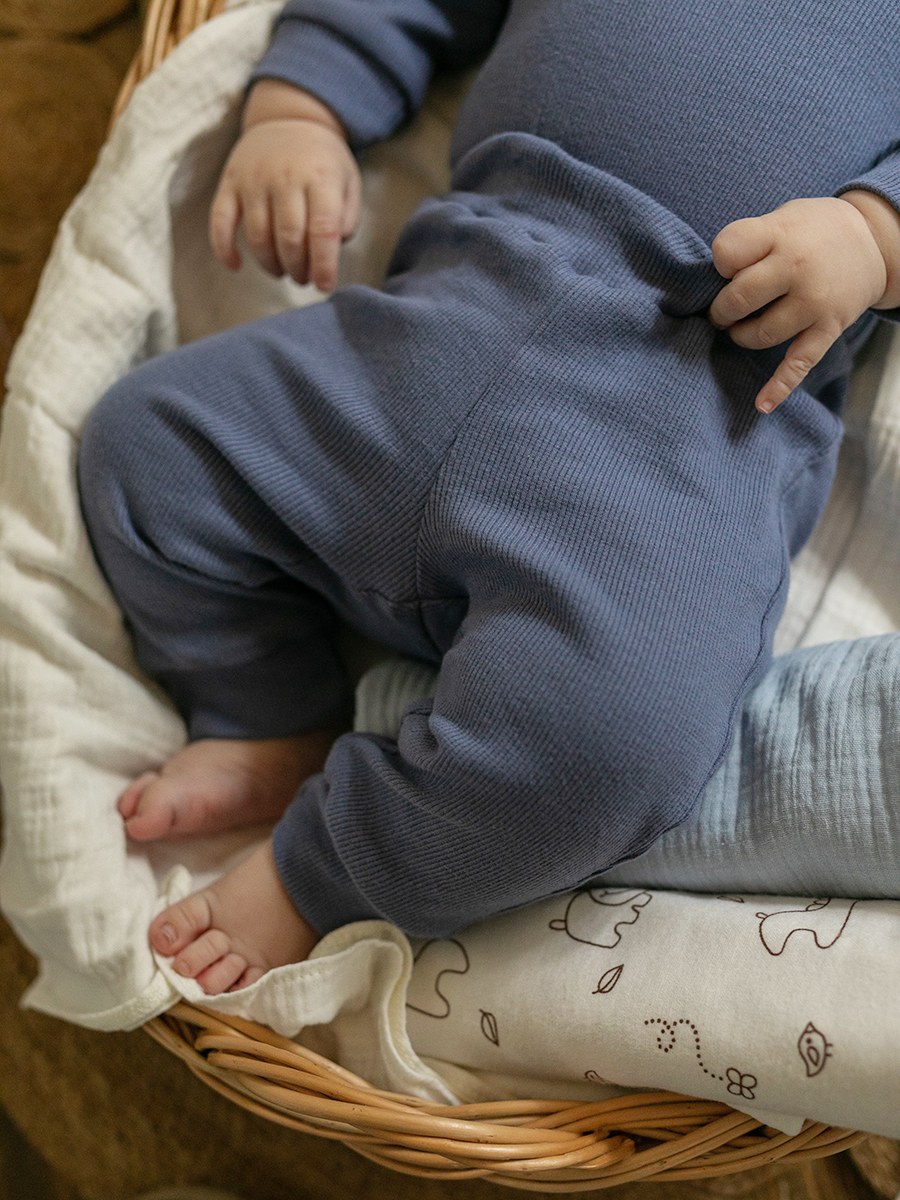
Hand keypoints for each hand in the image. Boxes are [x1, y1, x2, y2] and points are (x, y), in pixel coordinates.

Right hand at [210, 82, 360, 291]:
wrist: (288, 119)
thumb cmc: (322, 162)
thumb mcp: (348, 182)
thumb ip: (347, 218)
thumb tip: (331, 252)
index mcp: (321, 177)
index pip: (322, 229)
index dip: (324, 264)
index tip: (325, 285)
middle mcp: (286, 176)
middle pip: (289, 238)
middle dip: (298, 268)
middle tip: (303, 278)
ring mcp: (254, 179)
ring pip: (258, 236)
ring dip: (270, 264)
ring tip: (282, 271)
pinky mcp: (230, 182)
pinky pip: (220, 221)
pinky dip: (224, 249)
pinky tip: (236, 266)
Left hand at [709, 195, 898, 411]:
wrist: (872, 241)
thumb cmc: (812, 232)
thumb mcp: (782, 219)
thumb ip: (750, 243)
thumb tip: (712, 282)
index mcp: (780, 234)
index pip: (728, 251)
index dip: (720, 264)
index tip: (728, 269)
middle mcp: (798, 267)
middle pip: (738, 298)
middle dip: (721, 310)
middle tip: (723, 311)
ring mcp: (814, 302)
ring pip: (761, 334)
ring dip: (741, 337)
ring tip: (740, 329)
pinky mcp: (828, 328)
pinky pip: (799, 363)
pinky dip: (780, 387)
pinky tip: (762, 404)